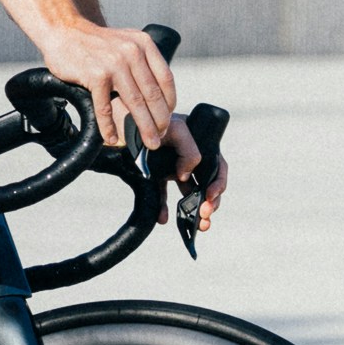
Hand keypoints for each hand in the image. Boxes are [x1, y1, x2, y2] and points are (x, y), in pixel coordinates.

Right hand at [39, 22, 176, 149]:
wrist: (64, 31)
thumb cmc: (95, 43)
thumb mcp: (126, 43)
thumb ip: (141, 63)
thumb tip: (156, 96)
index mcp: (143, 44)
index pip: (165, 79)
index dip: (169, 103)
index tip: (167, 119)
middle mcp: (132, 52)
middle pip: (153, 94)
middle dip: (159, 121)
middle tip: (160, 137)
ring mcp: (114, 64)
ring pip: (135, 103)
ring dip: (143, 127)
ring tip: (147, 142)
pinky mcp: (96, 76)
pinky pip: (105, 108)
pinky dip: (108, 126)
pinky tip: (110, 138)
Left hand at [156, 112, 229, 231]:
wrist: (125, 120)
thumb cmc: (154, 120)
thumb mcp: (177, 129)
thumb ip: (189, 150)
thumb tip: (186, 176)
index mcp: (200, 145)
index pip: (217, 167)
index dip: (218, 184)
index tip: (210, 196)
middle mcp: (189, 158)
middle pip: (206, 185)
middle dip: (210, 203)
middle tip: (205, 215)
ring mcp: (173, 168)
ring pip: (188, 194)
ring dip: (193, 211)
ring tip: (196, 224)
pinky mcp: (156, 175)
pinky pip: (163, 196)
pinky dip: (165, 209)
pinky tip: (164, 218)